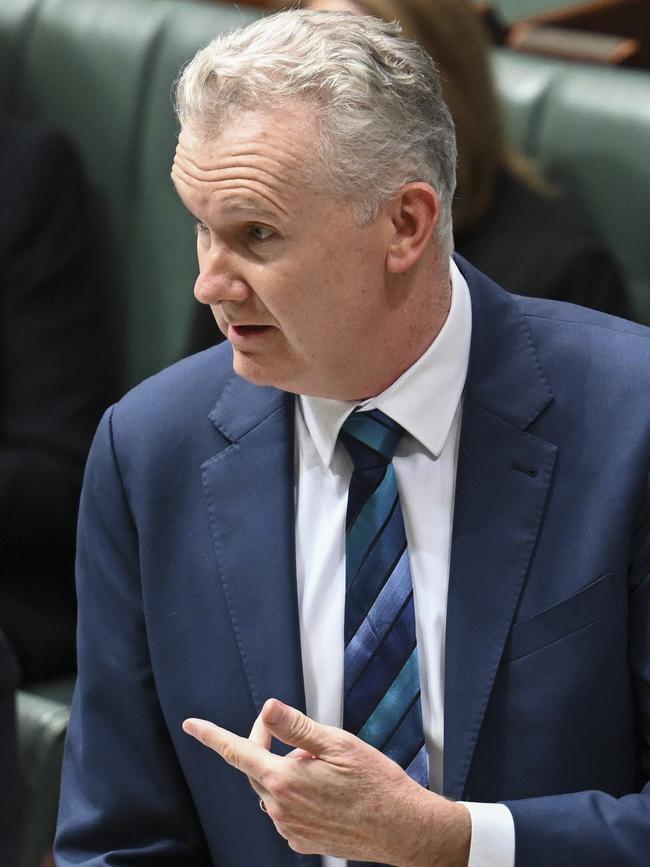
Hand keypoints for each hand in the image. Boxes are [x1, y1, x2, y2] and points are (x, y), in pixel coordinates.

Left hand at [183, 698, 469, 865]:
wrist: (402, 829)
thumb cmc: (375, 782)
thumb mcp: (338, 742)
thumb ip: (296, 726)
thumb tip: (267, 707)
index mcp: (285, 779)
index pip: (237, 752)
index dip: (212, 736)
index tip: (192, 725)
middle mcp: (281, 808)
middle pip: (257, 768)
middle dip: (268, 746)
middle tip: (299, 735)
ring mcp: (290, 829)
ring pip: (273, 790)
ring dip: (287, 772)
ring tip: (325, 769)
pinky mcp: (302, 842)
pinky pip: (286, 812)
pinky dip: (297, 796)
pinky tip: (327, 793)